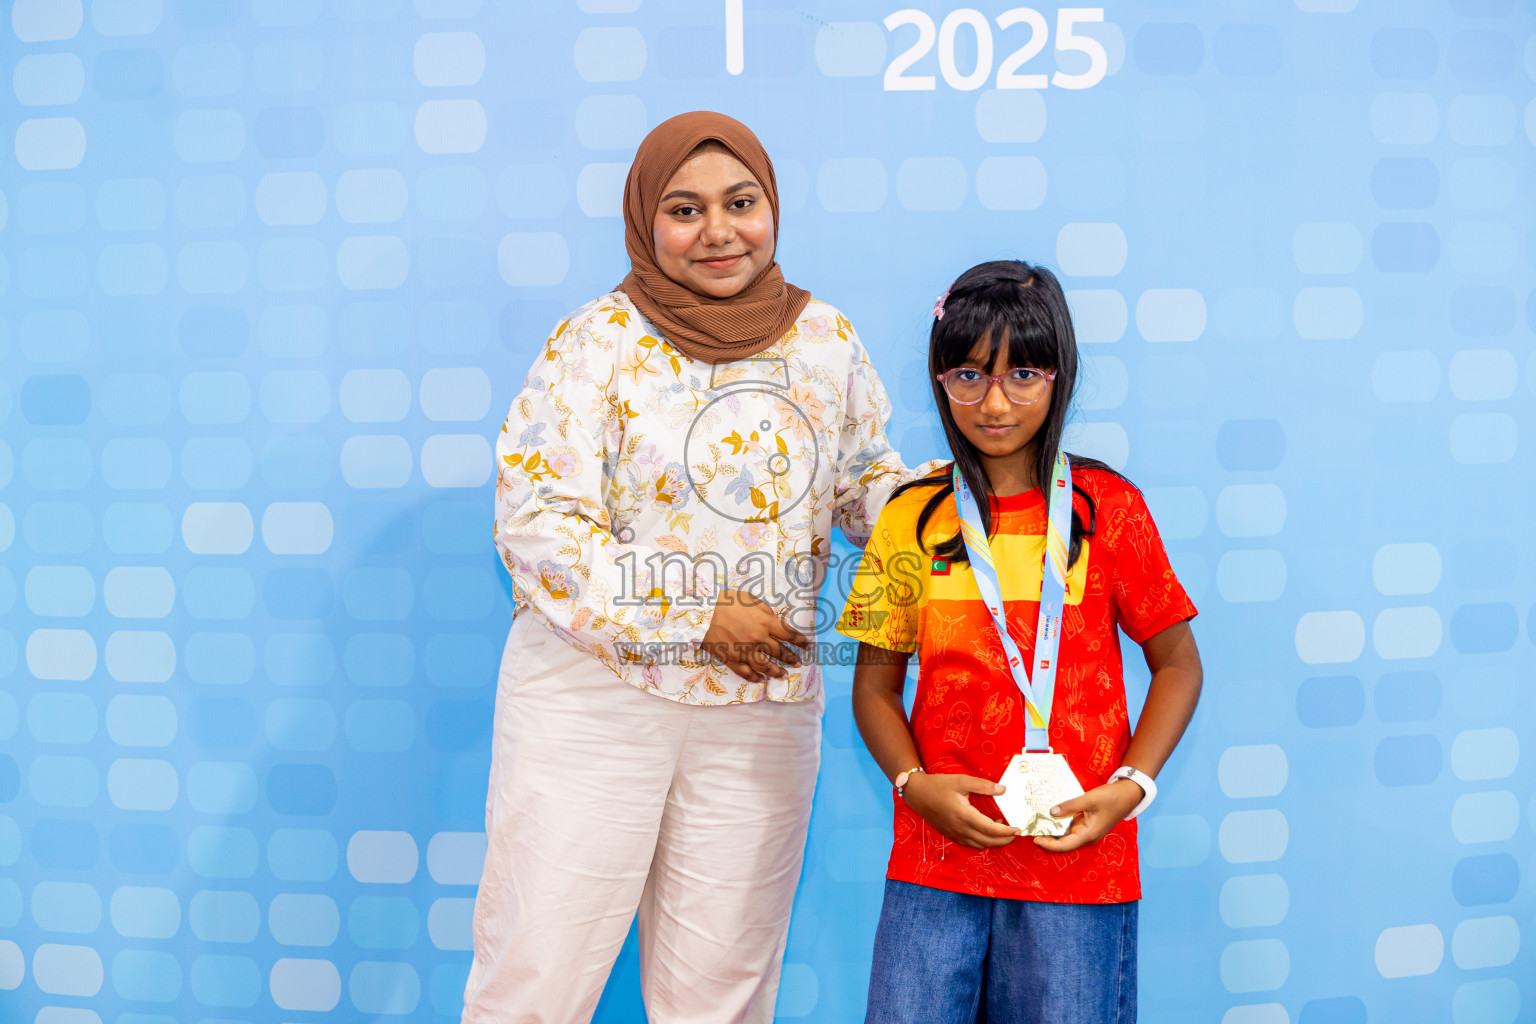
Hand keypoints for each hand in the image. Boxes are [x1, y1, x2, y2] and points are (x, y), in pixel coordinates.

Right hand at [701, 590, 808, 683]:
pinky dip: (754, 678)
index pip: (788, 634)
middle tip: (798, 663)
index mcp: (765, 622)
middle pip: (779, 652)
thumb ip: (766, 612)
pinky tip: (761, 680)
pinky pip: (745, 672)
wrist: (702, 612)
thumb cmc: (727, 601)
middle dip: (791, 658)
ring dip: (776, 672)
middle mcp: (758, 639)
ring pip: (765, 666)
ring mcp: (745, 651)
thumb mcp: (751, 600)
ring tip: (784, 675)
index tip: (807, 646)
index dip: (800, 641)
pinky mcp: (731, 659)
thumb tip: (776, 622)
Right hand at [901, 773, 1019, 849]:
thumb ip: (983, 785)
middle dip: (1004, 840)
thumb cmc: (939, 785)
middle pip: (987, 841)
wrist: (917, 794)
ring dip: (993, 841)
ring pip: (979, 845)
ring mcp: (955, 834)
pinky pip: (971, 844)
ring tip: (1002, 830)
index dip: (1006, 832)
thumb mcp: (962, 780)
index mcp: (964, 815)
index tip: (1018, 829)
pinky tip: (986, 831)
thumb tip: (1003, 790)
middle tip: (1015, 833)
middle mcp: (960, 829)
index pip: (990, 829)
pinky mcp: (951, 835)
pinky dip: (982, 842)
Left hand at [1032, 779, 1143, 852]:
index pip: (1064, 845)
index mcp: (1088, 835)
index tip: (1035, 839)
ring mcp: (1087, 831)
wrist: (1127, 795)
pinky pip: (1070, 826)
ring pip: (1066, 834)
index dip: (1049, 844)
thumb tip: (1052, 812)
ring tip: (1037, 822)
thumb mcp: (1089, 799)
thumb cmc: (1111, 798)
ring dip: (1053, 830)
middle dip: (1048, 837)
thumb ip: (1070, 806)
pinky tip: (1050, 815)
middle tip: (1032, 829)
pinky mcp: (1087, 824)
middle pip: (1063, 842)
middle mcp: (1087, 836)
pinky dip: (1060, 823)